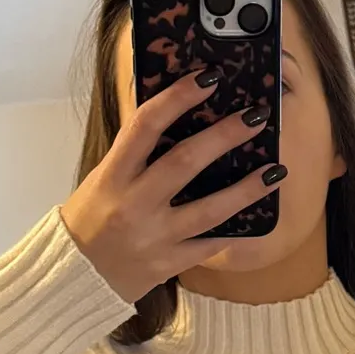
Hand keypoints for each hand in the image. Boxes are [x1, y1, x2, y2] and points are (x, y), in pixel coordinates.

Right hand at [60, 70, 282, 302]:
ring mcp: (154, 237)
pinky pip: (209, 245)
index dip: (178, 97)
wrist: (79, 276)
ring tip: (275, 170)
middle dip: (225, 135)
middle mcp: (134, 204)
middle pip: (186, 162)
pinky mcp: (169, 264)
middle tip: (256, 116)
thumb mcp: (104, 178)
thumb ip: (136, 153)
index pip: (146, 125)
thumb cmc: (92, 218)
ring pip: (209, 210)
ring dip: (247, 189)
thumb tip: (176, 112)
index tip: (209, 77)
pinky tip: (257, 215)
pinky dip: (235, 230)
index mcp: (114, 175)